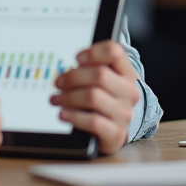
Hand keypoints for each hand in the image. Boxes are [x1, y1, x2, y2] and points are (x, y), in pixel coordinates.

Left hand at [50, 40, 139, 154]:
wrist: (116, 129)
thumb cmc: (105, 99)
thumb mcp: (104, 82)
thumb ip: (90, 70)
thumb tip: (68, 72)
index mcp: (127, 73)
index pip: (115, 52)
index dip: (93, 52)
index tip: (77, 58)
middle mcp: (129, 92)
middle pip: (99, 74)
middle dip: (73, 77)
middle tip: (58, 83)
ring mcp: (124, 113)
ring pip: (92, 97)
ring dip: (68, 97)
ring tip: (56, 99)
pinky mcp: (116, 133)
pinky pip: (92, 121)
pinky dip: (73, 116)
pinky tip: (63, 114)